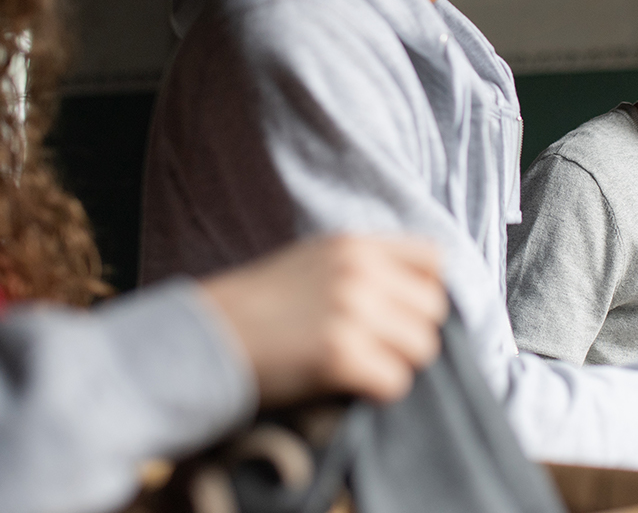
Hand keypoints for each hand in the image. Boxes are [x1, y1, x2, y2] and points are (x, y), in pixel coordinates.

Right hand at [199, 235, 446, 406]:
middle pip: (433, 310)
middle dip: (411, 335)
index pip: (434, 261)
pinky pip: (395, 382)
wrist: (203, 336)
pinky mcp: (340, 356)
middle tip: (374, 349)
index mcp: (353, 245)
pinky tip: (344, 385)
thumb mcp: (312, 262)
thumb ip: (363, 268)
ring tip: (357, 367)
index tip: (400, 314)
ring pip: (421, 348)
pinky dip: (376, 391)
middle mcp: (358, 272)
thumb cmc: (257, 306)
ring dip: (396, 364)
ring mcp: (351, 313)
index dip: (422, 293)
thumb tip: (416, 298)